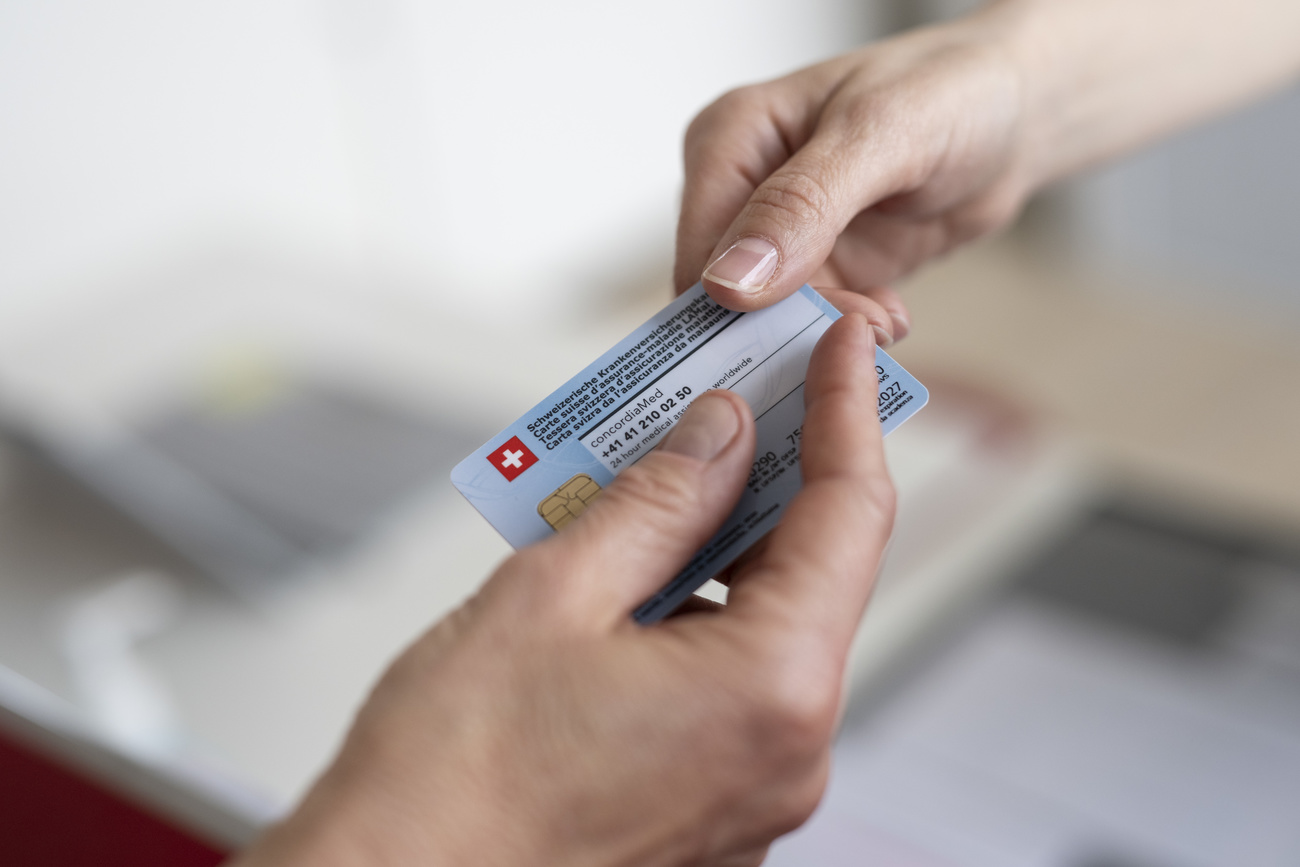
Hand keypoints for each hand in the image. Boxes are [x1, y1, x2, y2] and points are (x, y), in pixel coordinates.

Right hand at [232, 314, 894, 866]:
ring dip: (723, 545)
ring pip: (766, 627)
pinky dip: (699, 615)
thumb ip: (656, 501)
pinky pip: (730, 683)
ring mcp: (753, 793)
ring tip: (661, 473)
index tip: (840, 345)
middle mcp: (787, 753)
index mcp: (770, 691)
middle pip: (811, 572)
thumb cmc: (450, 775)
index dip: (847, 414)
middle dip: (773, 474)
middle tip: (735, 391)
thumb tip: (722, 431)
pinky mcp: (711, 810)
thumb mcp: (552, 594)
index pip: (848, 516)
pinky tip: (638, 570)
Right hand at [675, 7, 1033, 333]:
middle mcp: (743, 193)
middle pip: (726, 296)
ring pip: (772, 321)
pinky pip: (813, 325)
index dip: (731, 307)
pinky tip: (890, 317)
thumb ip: (801, 205)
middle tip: (856, 329)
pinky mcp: (821, 270)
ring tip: (883, 321)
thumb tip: (729, 281)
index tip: (793, 332)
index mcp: (729, 142)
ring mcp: (780, 238)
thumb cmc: (952, 92)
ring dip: (826, 335)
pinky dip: (851, 333)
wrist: (1019, 115)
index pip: (696, 248)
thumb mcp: (878, 136)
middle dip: (786, 327)